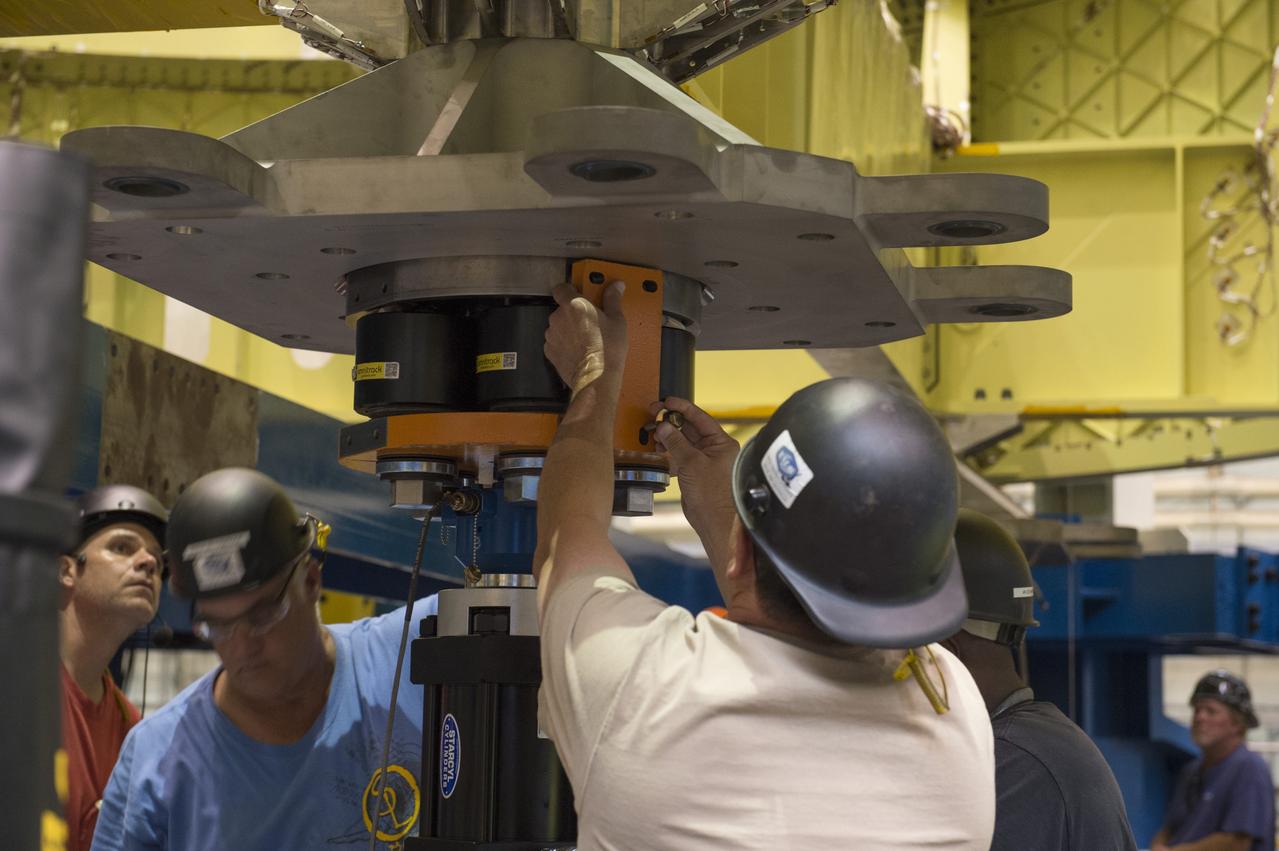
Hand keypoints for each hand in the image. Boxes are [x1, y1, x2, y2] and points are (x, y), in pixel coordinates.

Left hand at [544, 281, 627, 394]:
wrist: (596, 377)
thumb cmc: (607, 349)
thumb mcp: (616, 320)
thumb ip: (612, 299)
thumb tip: (615, 286)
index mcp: (574, 305)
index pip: (561, 288)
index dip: (569, 290)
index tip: (580, 294)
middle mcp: (558, 317)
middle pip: (562, 308)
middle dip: (573, 313)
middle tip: (590, 321)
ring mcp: (552, 334)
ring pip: (558, 325)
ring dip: (568, 328)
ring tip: (585, 338)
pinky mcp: (549, 351)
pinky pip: (555, 341)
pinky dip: (564, 343)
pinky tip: (578, 349)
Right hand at [648, 397, 739, 531]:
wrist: (713, 521)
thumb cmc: (712, 493)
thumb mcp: (692, 463)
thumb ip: (676, 442)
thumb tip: (662, 426)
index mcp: (721, 442)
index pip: (700, 418)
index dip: (683, 408)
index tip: (667, 401)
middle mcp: (714, 449)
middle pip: (690, 428)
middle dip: (671, 422)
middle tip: (653, 414)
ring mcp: (703, 461)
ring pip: (682, 442)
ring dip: (667, 436)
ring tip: (653, 432)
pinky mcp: (694, 472)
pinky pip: (679, 456)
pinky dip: (668, 452)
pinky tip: (657, 449)